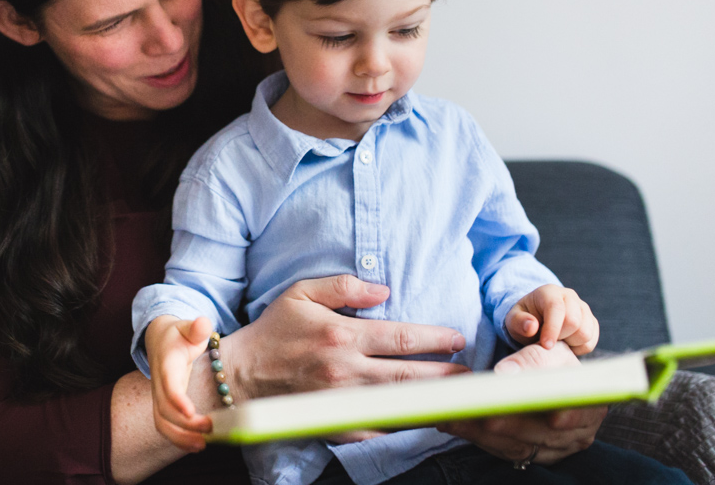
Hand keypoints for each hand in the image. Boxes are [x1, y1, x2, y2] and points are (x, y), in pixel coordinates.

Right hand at [145, 315, 214, 451]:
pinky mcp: (163, 405)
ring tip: (202, 445)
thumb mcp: (188, 327)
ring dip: (180, 438)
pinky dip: (179, 439)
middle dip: (185, 424)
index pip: (168, 384)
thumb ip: (196, 327)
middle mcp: (159, 383)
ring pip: (161, 423)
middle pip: (164, 409)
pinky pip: (165, 427)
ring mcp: (158, 396)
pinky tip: (197, 444)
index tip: (191, 412)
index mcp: (167, 363)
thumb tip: (203, 322)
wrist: (159, 339)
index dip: (177, 399)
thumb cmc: (179, 335)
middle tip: (211, 428)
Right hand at [220, 275, 468, 440]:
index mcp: (342, 336)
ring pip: (401, 404)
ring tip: (460, 398)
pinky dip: (404, 423)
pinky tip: (423, 418)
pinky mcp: (338, 425)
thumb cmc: (273, 331)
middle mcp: (346, 371)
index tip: (457, 337)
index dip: (436, 337)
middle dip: (448, 374)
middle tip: (473, 373)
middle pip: (411, 374)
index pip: (403, 337)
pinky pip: (380, 427)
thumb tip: (383, 289)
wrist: (241, 376)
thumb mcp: (301, 293)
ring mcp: (343, 402)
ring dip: (434, 401)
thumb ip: (343, 286)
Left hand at [439, 342, 605, 464]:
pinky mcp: (533, 455)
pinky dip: (476, 437)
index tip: (506, 411)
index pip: (567, 414)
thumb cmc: (554, 361)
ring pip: (516, 445)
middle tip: (466, 411)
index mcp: (590, 406)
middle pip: (536, 434)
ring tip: (449, 416)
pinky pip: (504, 450)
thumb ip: (529, 360)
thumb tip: (504, 374)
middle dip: (499, 423)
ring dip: (479, 433)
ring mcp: (555, 449)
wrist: (555, 377)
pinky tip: (451, 423)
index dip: (536, 413)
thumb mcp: (549, 351)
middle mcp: (576, 434)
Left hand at [506, 285, 598, 354]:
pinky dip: (578, 348)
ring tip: (556, 341)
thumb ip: (519, 322)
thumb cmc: (524, 319)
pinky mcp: (591, 322)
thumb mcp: (514, 320)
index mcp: (549, 292)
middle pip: (574, 322)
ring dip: (570, 343)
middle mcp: (570, 297)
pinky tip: (566, 344)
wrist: (537, 319)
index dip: (552, 328)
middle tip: (547, 341)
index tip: (546, 345)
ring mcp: (583, 309)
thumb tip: (531, 327)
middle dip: (560, 337)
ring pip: (585, 333)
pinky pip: (590, 341)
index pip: (556, 308)